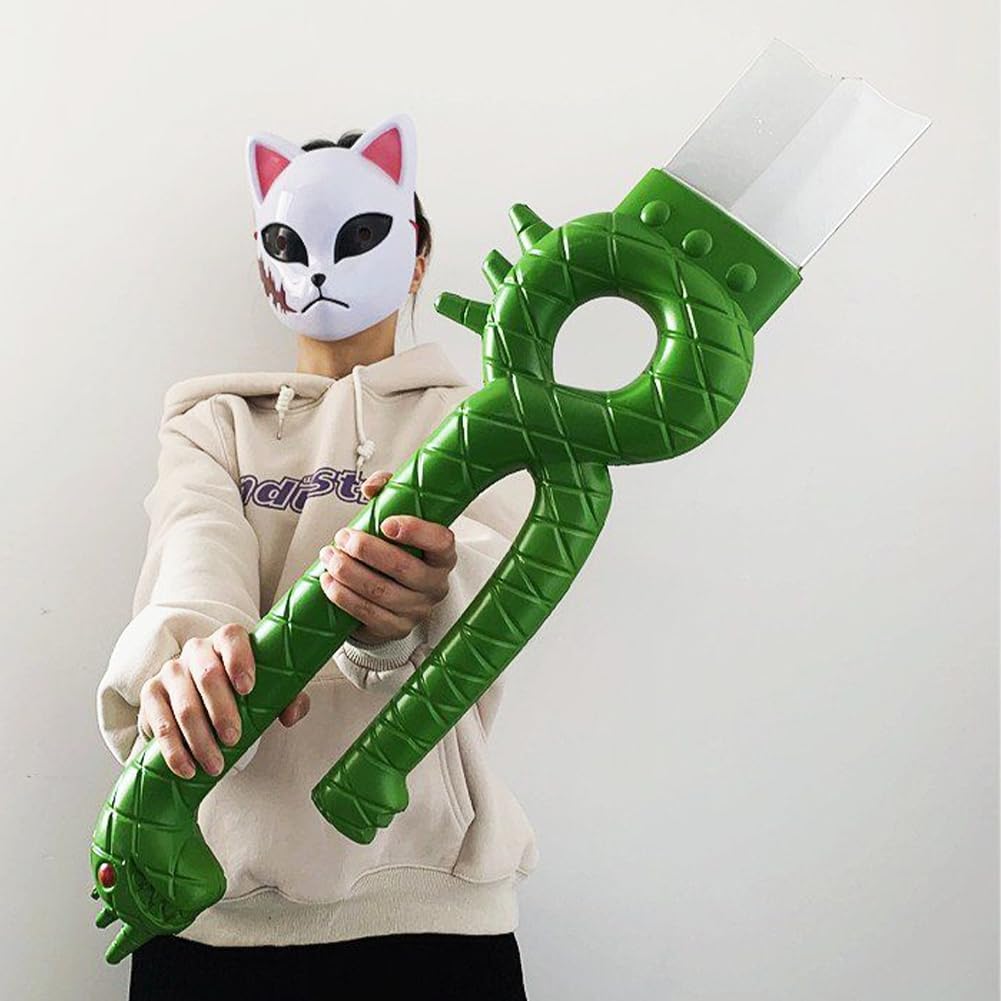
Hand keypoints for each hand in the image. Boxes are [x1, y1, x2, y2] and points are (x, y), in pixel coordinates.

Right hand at [137, 623, 310, 778]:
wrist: (204, 697)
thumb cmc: (243, 690)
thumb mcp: (270, 689)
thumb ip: (287, 698)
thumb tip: (290, 716)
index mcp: (227, 640)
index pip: (232, 638)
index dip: (240, 661)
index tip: (248, 689)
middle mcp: (197, 650)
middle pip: (208, 676)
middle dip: (222, 711)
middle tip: (235, 739)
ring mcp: (171, 671)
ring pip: (184, 706)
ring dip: (200, 739)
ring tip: (216, 765)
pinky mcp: (151, 694)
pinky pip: (159, 724)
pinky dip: (174, 750)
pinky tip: (188, 768)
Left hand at [319, 470, 456, 643]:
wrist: (395, 597)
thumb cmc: (398, 552)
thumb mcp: (398, 519)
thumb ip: (389, 493)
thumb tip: (371, 487)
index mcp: (442, 556)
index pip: (441, 542)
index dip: (416, 531)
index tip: (386, 523)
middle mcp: (435, 584)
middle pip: (403, 568)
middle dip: (366, 550)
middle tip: (343, 537)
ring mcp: (417, 610)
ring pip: (380, 591)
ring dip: (347, 572)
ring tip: (329, 556)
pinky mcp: (396, 628)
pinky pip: (367, 614)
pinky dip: (343, 596)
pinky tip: (328, 582)